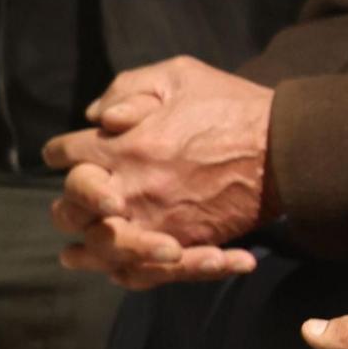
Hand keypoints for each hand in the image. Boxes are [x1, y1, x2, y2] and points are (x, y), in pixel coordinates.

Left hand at [44, 56, 274, 286]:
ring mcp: (156, 221)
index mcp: (123, 144)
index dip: (63, 151)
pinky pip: (143, 271)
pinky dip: (127, 273)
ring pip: (99, 248)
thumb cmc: (233, 106)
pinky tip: (116, 270)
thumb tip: (98, 117)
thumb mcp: (178, 75)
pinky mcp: (184, 244)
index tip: (65, 153)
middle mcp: (130, 188)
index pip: (67, 153)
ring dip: (86, 248)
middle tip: (80, 198)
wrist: (284, 148)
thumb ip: (128, 89)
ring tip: (75, 252)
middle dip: (70, 200)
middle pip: (71, 206)